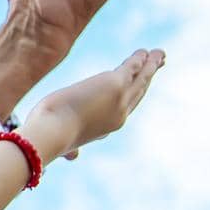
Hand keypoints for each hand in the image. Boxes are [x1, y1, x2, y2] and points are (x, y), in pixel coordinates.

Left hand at [24, 48, 165, 159]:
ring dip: (150, 65)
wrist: (51, 132)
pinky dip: (140, 59)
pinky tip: (144, 51)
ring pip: (141, 79)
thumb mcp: (66, 145)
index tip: (142, 86)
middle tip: (157, 65)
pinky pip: (133, 67)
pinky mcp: (115, 84)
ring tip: (158, 53)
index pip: (126, 107)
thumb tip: (72, 157)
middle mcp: (119, 114)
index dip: (135, 95)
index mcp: (108, 127)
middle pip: (139, 92)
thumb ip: (71, 151)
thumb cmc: (51, 137)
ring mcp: (120, 99)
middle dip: (148, 78)